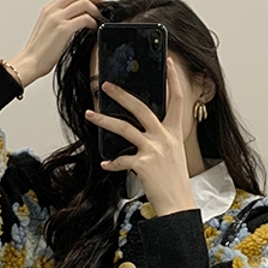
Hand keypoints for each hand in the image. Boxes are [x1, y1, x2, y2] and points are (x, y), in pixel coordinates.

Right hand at [6, 0, 103, 86]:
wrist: (29, 63)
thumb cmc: (39, 51)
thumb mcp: (48, 29)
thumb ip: (60, 20)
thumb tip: (77, 19)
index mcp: (49, 9)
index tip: (97, 1)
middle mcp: (52, 10)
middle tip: (103, 7)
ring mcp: (57, 18)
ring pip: (84, 3)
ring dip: (95, 11)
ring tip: (97, 21)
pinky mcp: (63, 29)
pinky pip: (85, 19)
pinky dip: (93, 23)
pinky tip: (92, 30)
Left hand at [85, 57, 196, 217]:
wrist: (177, 204)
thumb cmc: (173, 181)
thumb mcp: (173, 154)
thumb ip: (161, 138)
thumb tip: (143, 128)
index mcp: (174, 132)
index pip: (177, 99)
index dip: (173, 79)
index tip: (167, 62)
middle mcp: (165, 138)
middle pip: (141, 107)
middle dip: (122, 94)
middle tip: (106, 85)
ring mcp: (154, 150)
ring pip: (125, 128)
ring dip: (104, 120)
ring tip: (90, 113)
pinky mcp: (143, 164)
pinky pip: (121, 159)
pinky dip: (112, 162)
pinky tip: (105, 163)